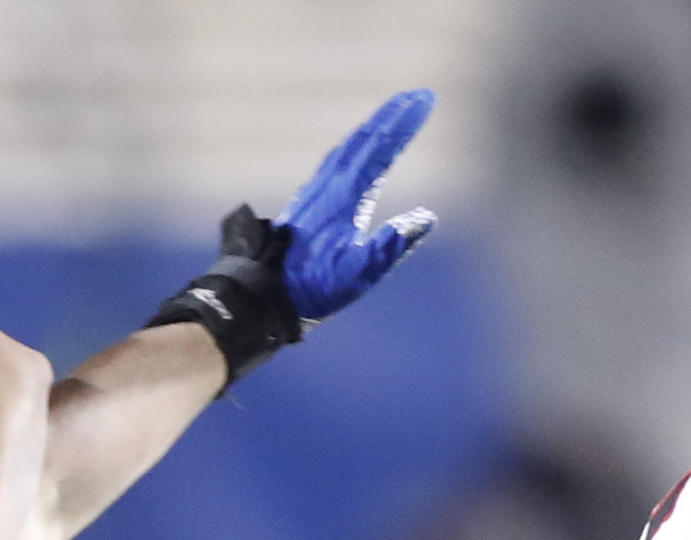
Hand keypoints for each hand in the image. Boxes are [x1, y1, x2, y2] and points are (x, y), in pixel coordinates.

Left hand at [278, 89, 438, 319]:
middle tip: (417, 96)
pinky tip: (356, 151)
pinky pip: (337, 159)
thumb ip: (390, 245)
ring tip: (393, 115)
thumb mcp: (358, 273)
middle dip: (392, 115)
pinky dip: (355, 145)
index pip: (380, 148)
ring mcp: (316, 191)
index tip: (426, 100)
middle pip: (364, 138)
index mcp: (345, 196)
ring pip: (348, 146)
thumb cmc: (312, 286)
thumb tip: (425, 218)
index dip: (404, 123)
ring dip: (373, 127)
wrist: (264, 292)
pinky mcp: (308, 202)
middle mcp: (329, 185)